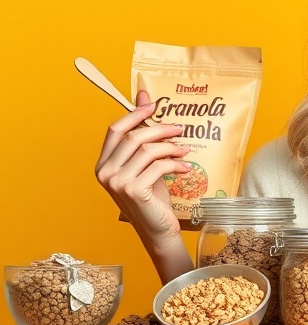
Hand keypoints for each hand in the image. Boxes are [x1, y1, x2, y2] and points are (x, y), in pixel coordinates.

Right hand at [94, 90, 190, 242]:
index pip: (115, 129)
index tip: (154, 105)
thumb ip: (144, 136)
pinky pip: (158, 166)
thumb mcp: (147, 163)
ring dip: (171, 147)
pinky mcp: (133, 191)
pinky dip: (176, 164)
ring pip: (148, 150)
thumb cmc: (152, 196)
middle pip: (133, 136)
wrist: (157, 228)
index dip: (134, 114)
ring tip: (185, 150)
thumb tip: (145, 96)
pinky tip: (186, 168)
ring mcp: (117, 182)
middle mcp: (105, 172)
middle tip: (180, 128)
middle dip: (160, 128)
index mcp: (103, 163)